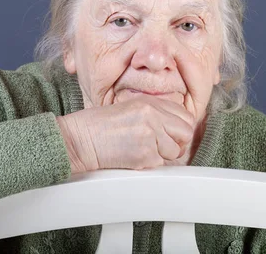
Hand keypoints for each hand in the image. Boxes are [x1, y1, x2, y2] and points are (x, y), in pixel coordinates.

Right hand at [56, 95, 194, 173]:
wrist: (79, 139)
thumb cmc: (98, 125)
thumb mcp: (129, 108)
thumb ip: (154, 114)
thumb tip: (175, 127)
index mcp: (149, 102)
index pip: (184, 115)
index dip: (179, 128)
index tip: (171, 134)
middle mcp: (152, 116)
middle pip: (185, 132)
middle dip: (177, 142)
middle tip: (161, 146)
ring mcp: (150, 135)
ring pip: (175, 151)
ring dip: (163, 155)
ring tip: (143, 150)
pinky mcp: (145, 154)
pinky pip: (160, 163)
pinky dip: (150, 164)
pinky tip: (133, 156)